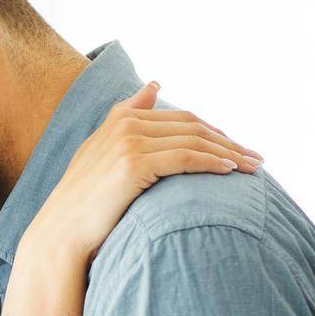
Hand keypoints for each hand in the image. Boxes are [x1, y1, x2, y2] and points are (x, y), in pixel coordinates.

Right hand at [24, 81, 261, 266]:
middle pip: (192, 127)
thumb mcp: (101, 151)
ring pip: (194, 141)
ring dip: (228, 154)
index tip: (236, 148)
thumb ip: (127, 116)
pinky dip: (211, 163)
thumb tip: (154, 82)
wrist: (59, 233)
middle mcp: (124, 124)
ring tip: (252, 168)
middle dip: (228, 142)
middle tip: (255, 159)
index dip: (213, 132)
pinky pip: (186, 158)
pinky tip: (229, 172)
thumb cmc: (82, 202)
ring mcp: (129, 142)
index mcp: (119, 118)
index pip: (180, 118)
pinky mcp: (134, 164)